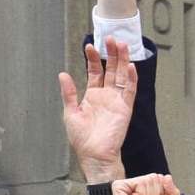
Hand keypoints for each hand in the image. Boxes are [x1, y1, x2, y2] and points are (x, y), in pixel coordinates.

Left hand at [58, 38, 134, 178]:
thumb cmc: (83, 140)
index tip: (89, 46)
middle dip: (111, 54)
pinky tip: (131, 66)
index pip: (95, 72)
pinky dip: (131, 78)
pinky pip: (130, 91)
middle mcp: (106, 96)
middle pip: (111, 70)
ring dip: (122, 61)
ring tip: (122, 45)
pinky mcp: (125, 109)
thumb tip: (63, 74)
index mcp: (92, 96)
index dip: (93, 59)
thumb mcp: (70, 112)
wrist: (94, 155)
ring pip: (122, 76)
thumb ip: (69, 93)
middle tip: (111, 38)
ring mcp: (116, 102)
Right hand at [112, 173, 179, 194]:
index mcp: (150, 187)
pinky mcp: (120, 185)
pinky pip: (139, 183)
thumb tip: (168, 177)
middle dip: (156, 194)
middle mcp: (139, 184)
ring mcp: (129, 184)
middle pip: (156, 177)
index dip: (164, 193)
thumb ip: (173, 192)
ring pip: (149, 179)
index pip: (163, 179)